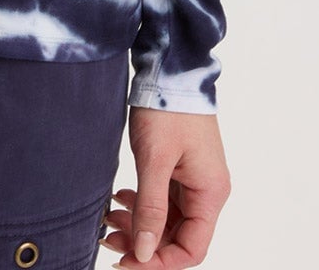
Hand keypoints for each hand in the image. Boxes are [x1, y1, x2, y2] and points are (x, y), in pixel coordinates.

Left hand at [100, 107, 230, 267]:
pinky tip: (118, 199)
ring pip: (167, 219)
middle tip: (108, 242)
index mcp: (210, 193)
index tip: (129, 261)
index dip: (160, 262)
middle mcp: (206, 191)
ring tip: (108, 221)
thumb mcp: (154, 160)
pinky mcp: (179, 168)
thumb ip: (150, 208)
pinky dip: (140, 204)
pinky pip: (162, 199)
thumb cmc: (167, 108)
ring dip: (139, 225)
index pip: (192, 249)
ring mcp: (193, 179)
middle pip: (178, 237)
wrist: (169, 68)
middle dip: (144, 244)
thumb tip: (146, 253)